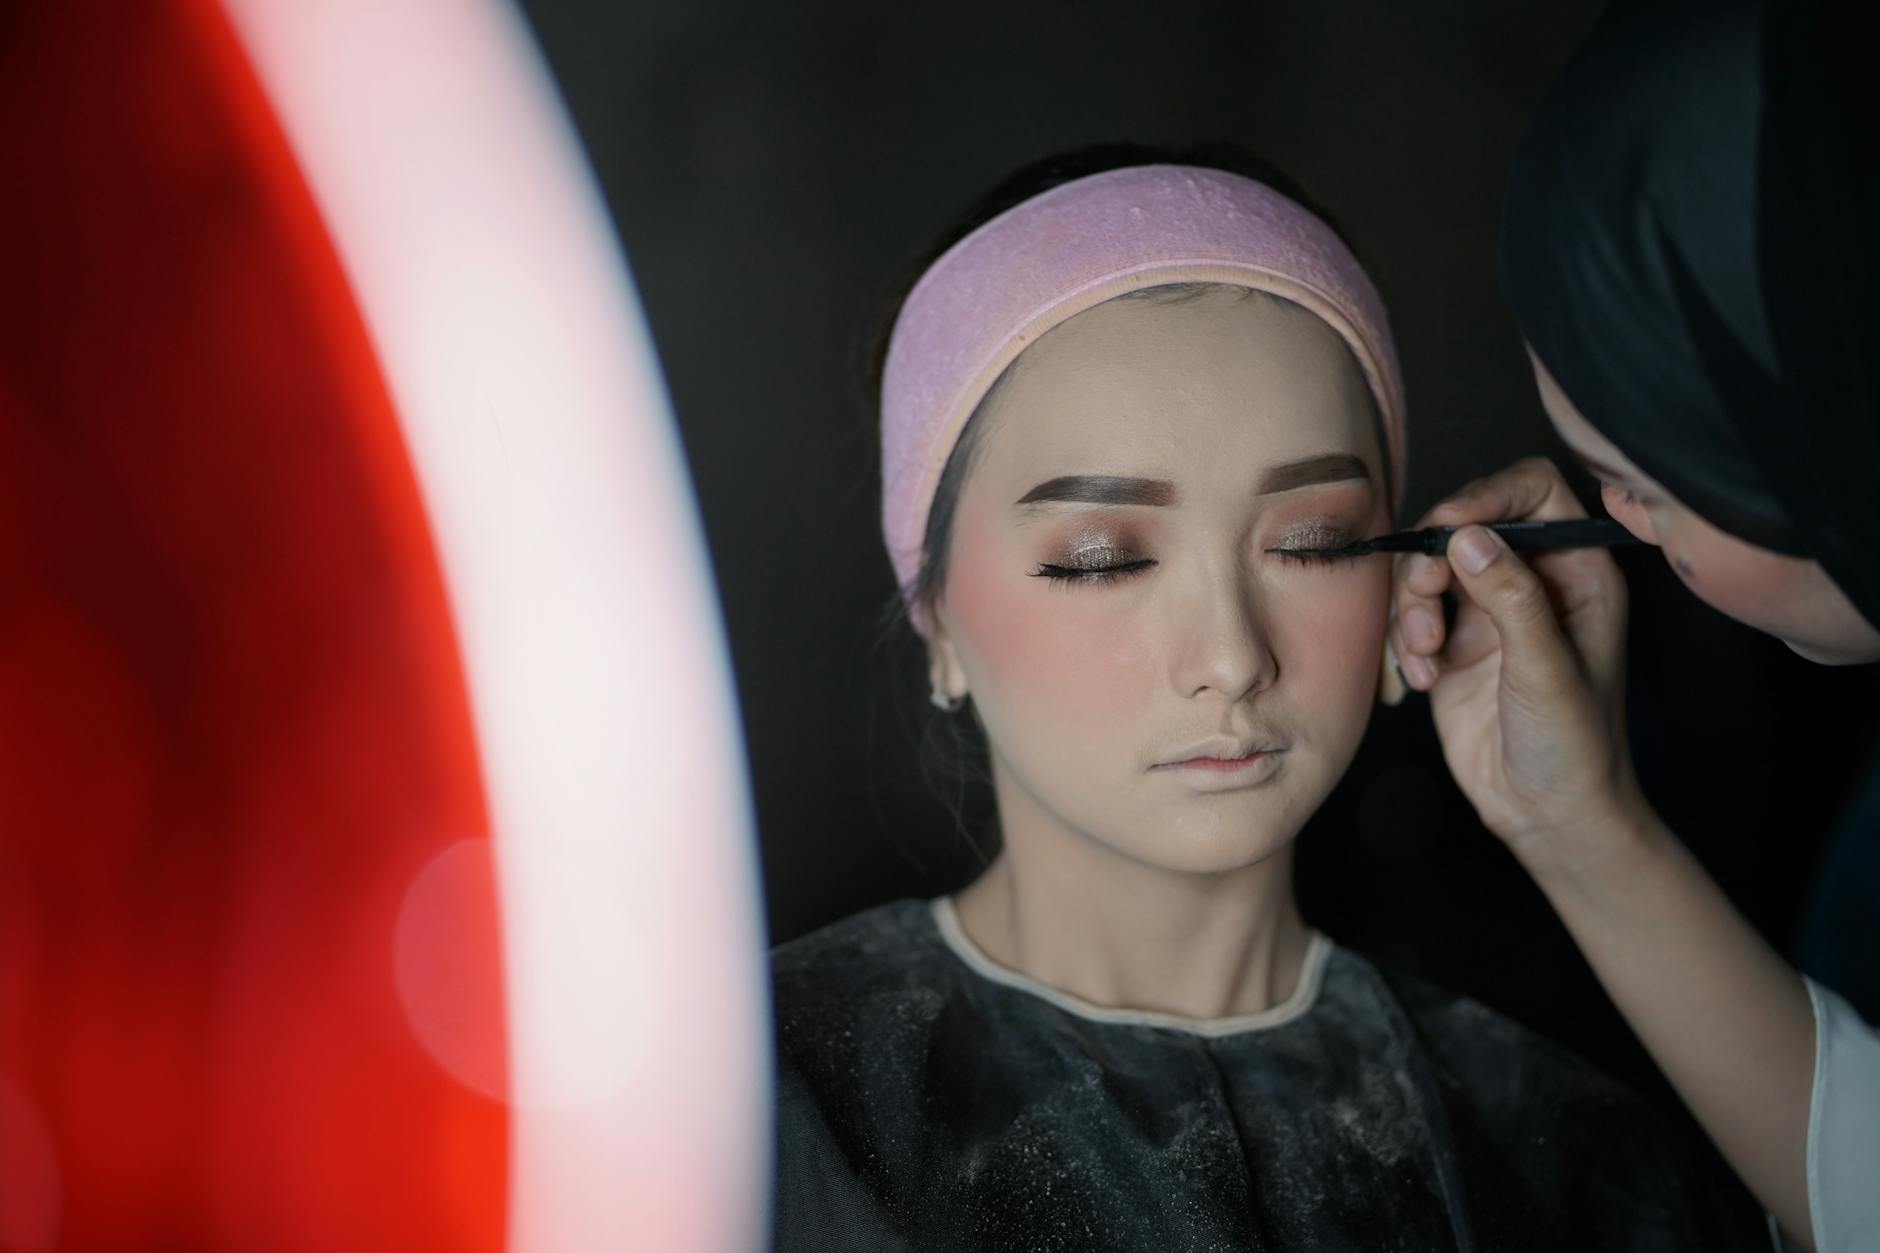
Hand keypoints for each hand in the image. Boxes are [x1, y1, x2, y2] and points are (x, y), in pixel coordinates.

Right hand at [1389, 457, 1648, 866]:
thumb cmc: (1575, 746)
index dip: (1488, 496)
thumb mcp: (1546, 668)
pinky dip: (1404, 641)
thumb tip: (1468, 534)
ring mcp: (1488, 614)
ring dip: (1413, 605)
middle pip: (1466, 525)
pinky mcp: (1451, 646)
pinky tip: (1420, 680)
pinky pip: (1409, 615)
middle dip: (1434, 558)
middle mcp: (1531, 582)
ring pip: (1429, 567)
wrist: (1546, 816)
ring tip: (1424, 654)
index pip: (1534, 492)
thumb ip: (1512, 597)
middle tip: (1426, 595)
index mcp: (1577, 572)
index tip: (1450, 527)